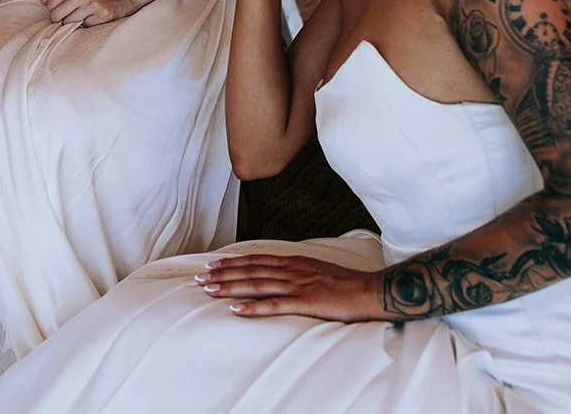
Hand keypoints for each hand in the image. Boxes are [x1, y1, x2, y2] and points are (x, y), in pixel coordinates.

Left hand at [41, 0, 153, 25]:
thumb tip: (42, 2)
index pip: (51, 5)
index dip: (54, 13)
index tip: (62, 14)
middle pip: (56, 16)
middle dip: (61, 21)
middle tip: (72, 19)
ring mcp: (93, 4)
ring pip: (69, 24)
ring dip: (75, 25)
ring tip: (85, 19)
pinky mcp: (104, 14)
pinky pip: (86, 28)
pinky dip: (88, 26)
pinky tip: (96, 20)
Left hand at [194, 254, 394, 322]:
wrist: (369, 290)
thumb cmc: (345, 283)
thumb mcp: (317, 269)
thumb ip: (297, 270)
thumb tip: (278, 273)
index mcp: (294, 261)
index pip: (256, 260)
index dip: (233, 262)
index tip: (213, 264)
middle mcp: (292, 269)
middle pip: (251, 270)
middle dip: (223, 274)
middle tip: (200, 278)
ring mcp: (298, 285)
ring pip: (257, 284)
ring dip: (231, 287)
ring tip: (209, 290)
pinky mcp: (306, 301)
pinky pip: (275, 305)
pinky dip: (253, 307)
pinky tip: (236, 310)